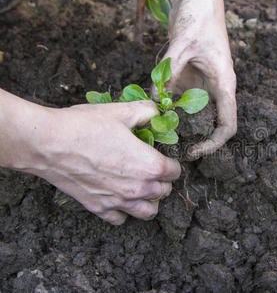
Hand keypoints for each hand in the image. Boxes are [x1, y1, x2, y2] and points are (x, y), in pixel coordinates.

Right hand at [1, 95, 180, 224]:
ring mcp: (119, 202)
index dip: (172, 162)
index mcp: (150, 166)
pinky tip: (118, 196)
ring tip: (141, 186)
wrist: (48, 143)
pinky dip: (124, 211)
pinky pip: (121, 219)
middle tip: (151, 167)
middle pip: (164, 192)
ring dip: (149, 200)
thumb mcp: (122, 111)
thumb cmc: (85, 126)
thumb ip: (147, 112)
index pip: (174, 172)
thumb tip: (158, 113)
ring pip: (148, 211)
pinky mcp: (99, 209)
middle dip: (162, 180)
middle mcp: (138, 189)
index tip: (164, 156)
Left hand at [159, 0, 236, 159]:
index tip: (193, 151)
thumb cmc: (199, 19)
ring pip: (195, 115)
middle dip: (195, 139)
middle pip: (212, 125)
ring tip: (160, 135)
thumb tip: (154, 99)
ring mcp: (203, 85)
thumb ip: (169, 72)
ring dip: (180, 126)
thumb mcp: (182, 45)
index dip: (213, 144)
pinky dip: (170, 109)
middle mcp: (216, 89)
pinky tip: (154, 113)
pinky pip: (182, 100)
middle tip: (171, 149)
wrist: (199, 0)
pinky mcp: (191, 79)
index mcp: (224, 84)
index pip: (227, 125)